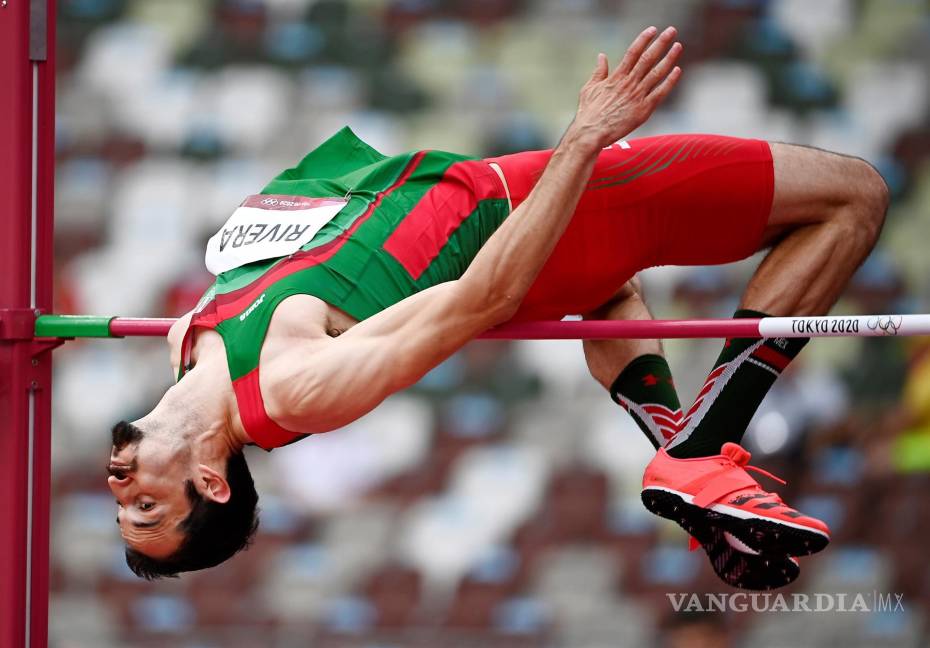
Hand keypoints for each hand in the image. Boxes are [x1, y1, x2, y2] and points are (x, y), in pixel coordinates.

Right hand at [569, 26, 682, 149]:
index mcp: (616, 77)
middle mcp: (628, 84)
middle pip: (648, 58)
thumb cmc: (588, 113)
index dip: (644, 39)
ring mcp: (637, 96)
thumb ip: (598, 71)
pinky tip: (677, 70)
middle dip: (661, 43)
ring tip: (678, 46)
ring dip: (669, 58)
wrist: (591, 134)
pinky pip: (660, 93)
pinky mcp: (643, 110)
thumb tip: (602, 56)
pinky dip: (669, 81)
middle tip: (672, 31)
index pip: (633, 52)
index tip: (653, 30)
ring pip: (657, 73)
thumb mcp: (589, 88)